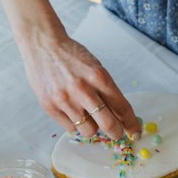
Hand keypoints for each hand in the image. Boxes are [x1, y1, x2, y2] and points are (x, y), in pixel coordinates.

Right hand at [22, 25, 136, 141]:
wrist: (42, 45)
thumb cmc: (72, 57)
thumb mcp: (95, 68)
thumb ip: (107, 91)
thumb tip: (120, 117)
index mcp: (99, 77)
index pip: (122, 107)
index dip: (131, 124)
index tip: (135, 132)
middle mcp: (83, 90)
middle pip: (108, 124)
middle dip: (116, 132)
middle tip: (116, 133)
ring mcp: (65, 99)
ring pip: (89, 131)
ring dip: (91, 126)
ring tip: (86, 114)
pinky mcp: (49, 106)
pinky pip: (70, 128)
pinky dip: (74, 123)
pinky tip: (70, 110)